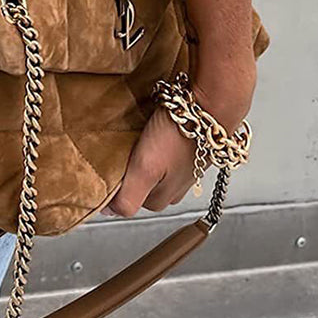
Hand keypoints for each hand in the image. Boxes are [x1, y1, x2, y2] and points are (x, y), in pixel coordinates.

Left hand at [100, 56, 256, 217]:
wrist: (208, 106)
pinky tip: (152, 126)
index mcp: (163, 198)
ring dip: (142, 149)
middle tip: (123, 147)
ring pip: (151, 163)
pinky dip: (154, 137)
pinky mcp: (187, 147)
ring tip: (138, 134)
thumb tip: (108, 212)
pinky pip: (162, 146)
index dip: (117, 181)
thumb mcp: (145, 170)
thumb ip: (128, 197)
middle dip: (129, 166)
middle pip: (139, 181)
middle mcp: (175, 186)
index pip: (128, 199)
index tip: (112, 164)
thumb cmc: (179, 135)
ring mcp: (183, 166)